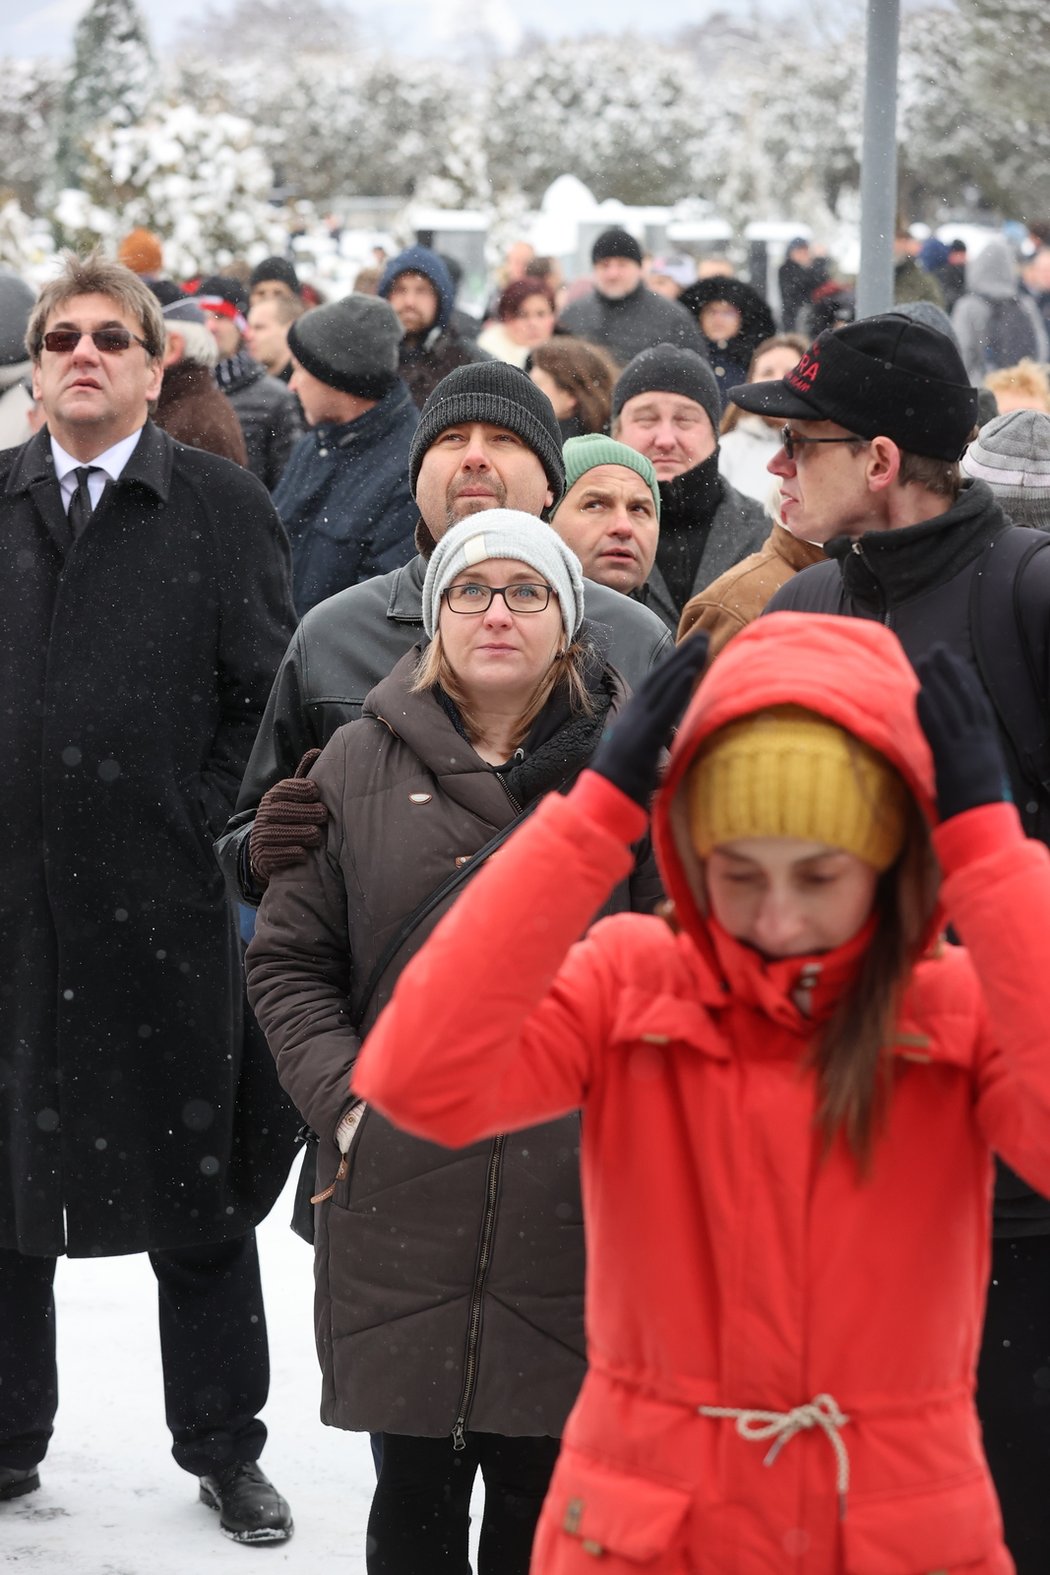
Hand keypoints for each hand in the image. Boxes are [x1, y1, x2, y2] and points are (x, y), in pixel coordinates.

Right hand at [249, 748, 326, 884]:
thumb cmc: (289, 818)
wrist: (265, 850)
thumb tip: (317, 751)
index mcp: (273, 796)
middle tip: (323, 815)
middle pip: (285, 811)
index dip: (301, 789)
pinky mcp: (263, 856)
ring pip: (283, 833)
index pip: (285, 789)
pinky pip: (278, 854)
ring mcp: (261, 835)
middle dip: (307, 813)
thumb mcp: (293, 797)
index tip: (316, 792)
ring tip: (317, 835)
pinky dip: (293, 853)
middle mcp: (264, 814)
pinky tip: (304, 853)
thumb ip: (304, 777)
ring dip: (303, 834)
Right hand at [590, 634, 708, 807]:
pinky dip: (676, 690)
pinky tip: (690, 673)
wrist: (602, 808)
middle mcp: (631, 718)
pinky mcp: (641, 740)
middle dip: (682, 656)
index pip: (655, 688)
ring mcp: (635, 727)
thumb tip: (674, 740)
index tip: (692, 651)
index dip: (673, 667)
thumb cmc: (622, 791)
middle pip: (659, 679)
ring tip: (703, 644)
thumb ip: (657, 746)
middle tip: (704, 635)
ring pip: (662, 688)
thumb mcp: (644, 762)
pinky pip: (662, 711)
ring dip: (683, 664)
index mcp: (632, 722)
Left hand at [914, 644, 1008, 820]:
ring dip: (938, 682)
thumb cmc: (978, 811)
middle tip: (937, 651)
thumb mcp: (977, 778)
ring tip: (925, 661)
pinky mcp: (952, 761)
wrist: (984, 829)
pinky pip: (940, 730)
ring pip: (953, 708)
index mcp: (987, 745)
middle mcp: (980, 742)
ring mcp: (967, 749)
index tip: (954, 664)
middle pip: (965, 698)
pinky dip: (931, 710)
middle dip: (951, 672)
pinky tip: (920, 693)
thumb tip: (953, 753)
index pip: (976, 704)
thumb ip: (965, 760)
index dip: (964, 682)